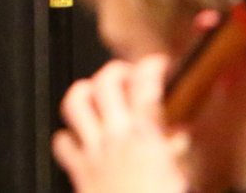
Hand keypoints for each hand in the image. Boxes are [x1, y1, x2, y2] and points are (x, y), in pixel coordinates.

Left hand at [51, 56, 187, 192]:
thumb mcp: (184, 179)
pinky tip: (79, 138)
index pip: (146, 84)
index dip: (152, 66)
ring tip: (95, 92)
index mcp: (146, 137)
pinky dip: (68, 136)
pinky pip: (61, 142)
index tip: (158, 66)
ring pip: (75, 102)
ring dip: (84, 91)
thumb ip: (178, 151)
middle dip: (116, 70)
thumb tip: (181, 133)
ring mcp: (93, 152)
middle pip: (105, 82)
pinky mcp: (78, 172)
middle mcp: (116, 137)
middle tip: (126, 74)